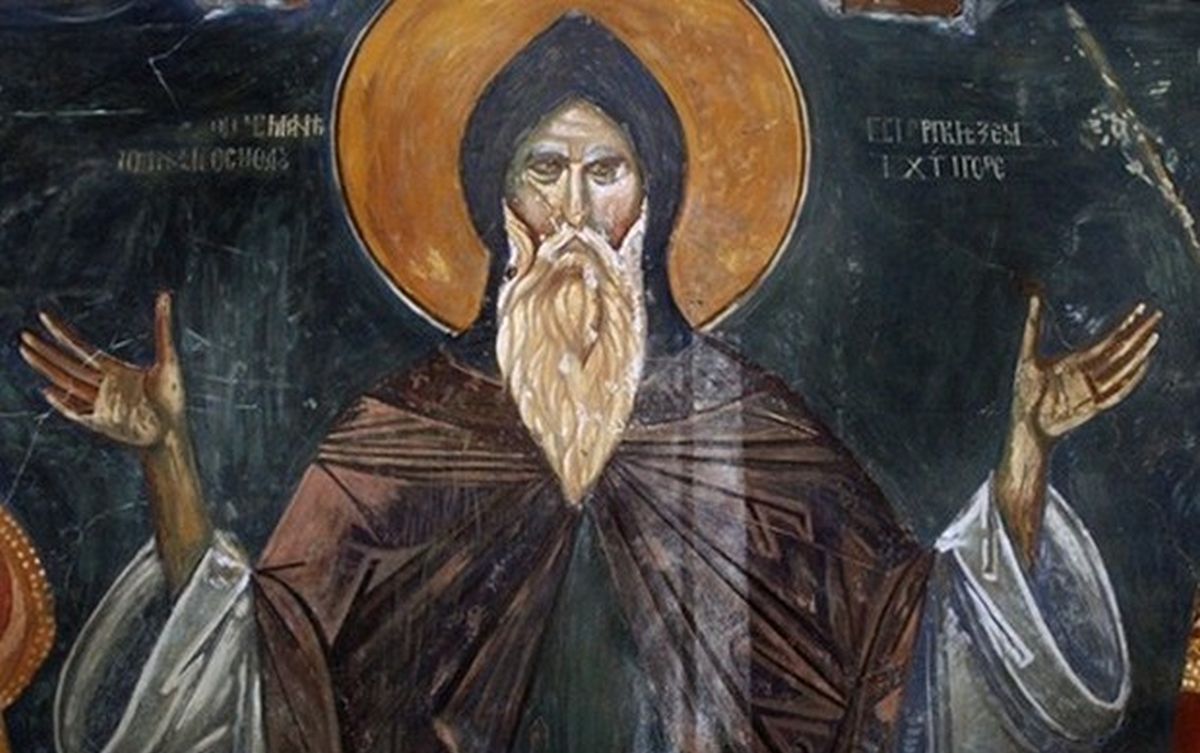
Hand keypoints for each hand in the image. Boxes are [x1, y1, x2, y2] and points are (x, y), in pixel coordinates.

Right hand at [19, 292, 184, 448]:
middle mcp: (102, 385)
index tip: (45, 316)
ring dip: (45, 369)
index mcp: (114, 370)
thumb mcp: (169, 359)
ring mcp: (97, 403)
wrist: (173, 432)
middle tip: (24, 336)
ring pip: (65, 383)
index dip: (62, 332)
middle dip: (45, 350)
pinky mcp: (98, 422)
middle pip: (67, 364)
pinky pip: (74, 410)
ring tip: (26, 352)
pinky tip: (47, 390)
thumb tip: (165, 295)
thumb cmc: (172, 397)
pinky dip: (61, 402)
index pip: (81, 348)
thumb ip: (164, 328)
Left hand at [998, 291, 1161, 565]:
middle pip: (1120, 349)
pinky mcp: (1094, 406)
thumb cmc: (1025, 391)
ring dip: (1138, 353)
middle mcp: (1090, 373)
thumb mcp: (1028, 355)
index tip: (1141, 307)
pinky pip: (1117, 392)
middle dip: (1138, 332)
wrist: (1026, 423)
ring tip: (1153, 336)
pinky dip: (1130, 380)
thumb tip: (1034, 296)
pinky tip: (1142, 365)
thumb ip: (1033, 326)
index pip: (1107, 338)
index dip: (1124, 323)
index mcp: (1077, 361)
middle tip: (1158, 315)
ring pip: (1122, 368)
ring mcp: (1094, 389)